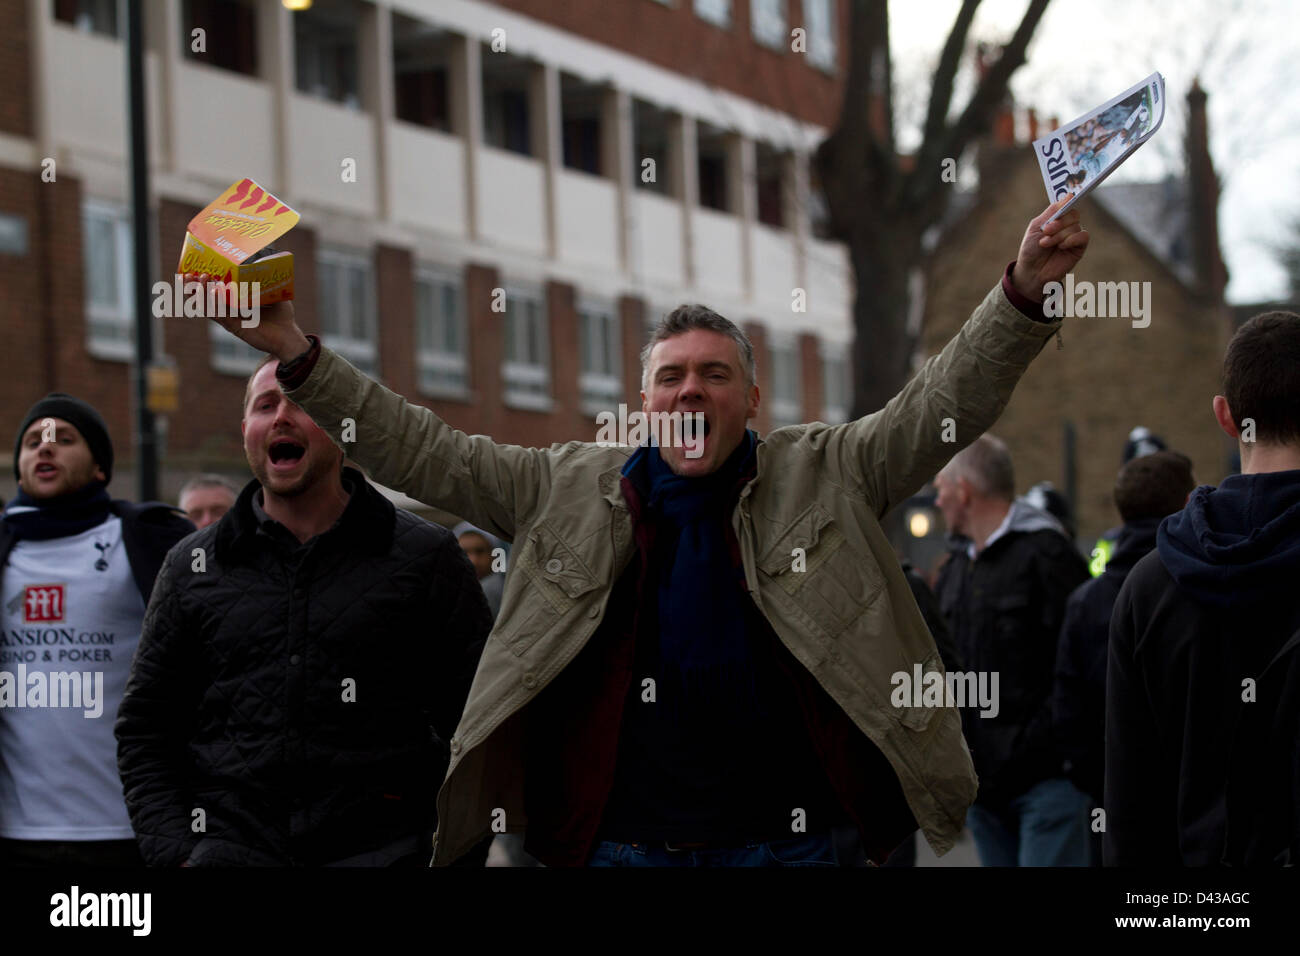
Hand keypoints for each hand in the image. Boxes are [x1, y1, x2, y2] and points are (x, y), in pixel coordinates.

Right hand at [182, 272, 311, 361]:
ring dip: (202, 292)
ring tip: (201, 279)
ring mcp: (231, 319)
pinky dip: (214, 304)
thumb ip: (269, 281)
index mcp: (235, 303)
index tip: (193, 270)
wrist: (289, 338)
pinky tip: (213, 291)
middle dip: (195, 286)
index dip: (201, 282)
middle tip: (189, 274)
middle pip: (205, 298)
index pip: (214, 291)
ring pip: (209, 306)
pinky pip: (220, 315)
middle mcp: (230, 311)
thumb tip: (268, 263)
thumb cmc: (282, 318)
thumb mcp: (275, 294)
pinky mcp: (235, 327)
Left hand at [1010, 199, 1089, 301]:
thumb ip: (1052, 212)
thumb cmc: (1031, 249)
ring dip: (1058, 235)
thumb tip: (1069, 195)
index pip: (1067, 203)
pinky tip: (1061, 247)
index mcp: (1057, 218)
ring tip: (1045, 244)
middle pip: (1073, 214)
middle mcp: (1067, 225)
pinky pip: (1083, 236)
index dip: (1067, 202)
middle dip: (1059, 222)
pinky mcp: (1079, 248)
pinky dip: (1071, 239)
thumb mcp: (1036, 227)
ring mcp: (1074, 236)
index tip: (1066, 201)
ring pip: (1075, 226)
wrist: (1031, 271)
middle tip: (1046, 231)